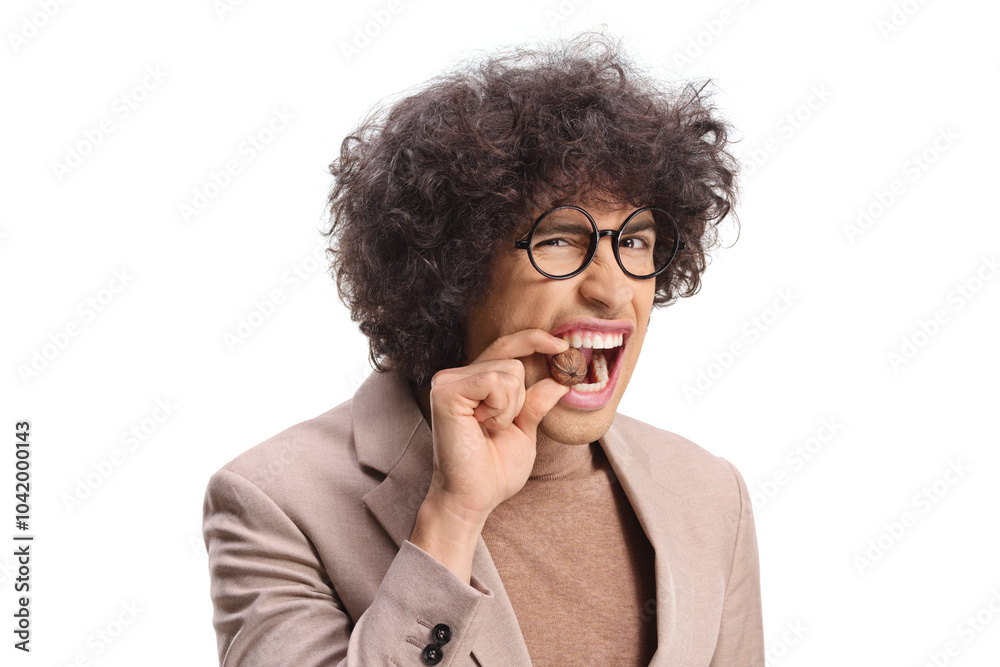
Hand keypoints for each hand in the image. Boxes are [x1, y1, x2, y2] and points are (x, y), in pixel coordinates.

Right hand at [423, 328, 570, 525]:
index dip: (534, 339)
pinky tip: (481, 425)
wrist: (474, 497)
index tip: (562, 346)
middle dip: (520, 398)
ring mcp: (448, 381)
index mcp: (475, 382)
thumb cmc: (494, 469)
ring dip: (510, 408)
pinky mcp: (445, 391)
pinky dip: (499, 409)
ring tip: (487, 429)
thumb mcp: (525, 431)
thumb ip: (536, 403)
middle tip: (499, 427)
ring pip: (508, 371)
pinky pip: (494, 383)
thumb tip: (559, 381)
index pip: (506, 346)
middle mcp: (457, 375)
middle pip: (513, 360)